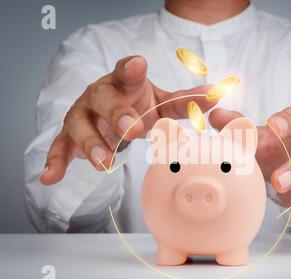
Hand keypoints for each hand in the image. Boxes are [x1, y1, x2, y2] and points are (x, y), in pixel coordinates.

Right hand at [40, 56, 216, 184]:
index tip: (138, 65)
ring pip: (80, 126)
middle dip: (118, 114)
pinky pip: (59, 148)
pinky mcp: (69, 136)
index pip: (126, 72)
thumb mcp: (160, 102)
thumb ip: (186, 101)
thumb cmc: (134, 104)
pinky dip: (54, 162)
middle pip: (104, 100)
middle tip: (133, 130)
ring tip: (105, 162)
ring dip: (92, 144)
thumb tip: (217, 95)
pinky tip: (50, 177)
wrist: (109, 114)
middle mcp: (99, 96)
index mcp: (123, 83)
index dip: (130, 69)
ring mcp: (81, 115)